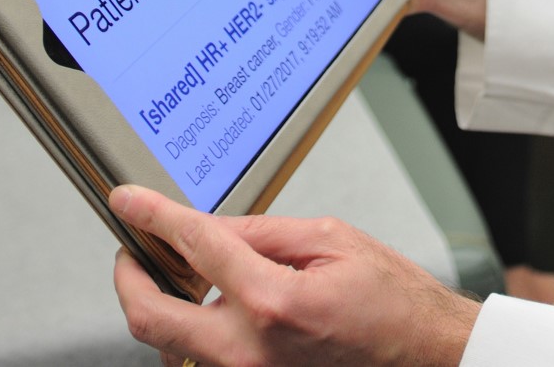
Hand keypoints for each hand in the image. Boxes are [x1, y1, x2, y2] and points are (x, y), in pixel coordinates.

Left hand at [110, 184, 478, 366]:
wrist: (425, 355)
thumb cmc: (393, 303)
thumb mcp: (330, 240)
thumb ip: (261, 232)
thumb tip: (208, 226)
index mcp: (274, 303)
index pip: (196, 246)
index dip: (155, 216)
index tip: (131, 203)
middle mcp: (252, 352)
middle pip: (151, 318)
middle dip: (129, 276)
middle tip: (132, 249)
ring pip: (167, 347)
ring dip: (159, 306)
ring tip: (171, 274)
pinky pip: (200, 363)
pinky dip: (189, 332)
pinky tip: (203, 307)